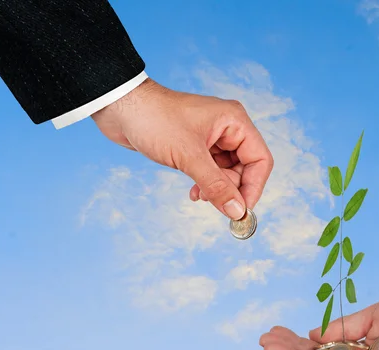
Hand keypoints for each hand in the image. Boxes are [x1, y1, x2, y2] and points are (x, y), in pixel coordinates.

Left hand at [91, 78, 273, 219]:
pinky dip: (206, 184)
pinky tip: (194, 192)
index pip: (260, 160)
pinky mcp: (196, 146)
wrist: (119, 108)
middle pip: (245, 168)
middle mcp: (227, 129)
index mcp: (234, 122)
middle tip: (218, 207)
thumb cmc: (154, 120)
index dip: (254, 187)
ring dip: (217, 189)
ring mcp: (212, 138)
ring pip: (227, 173)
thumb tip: (237, 211)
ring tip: (199, 196)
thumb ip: (216, 186)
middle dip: (232, 190)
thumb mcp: (189, 157)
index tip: (242, 210)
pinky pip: (211, 171)